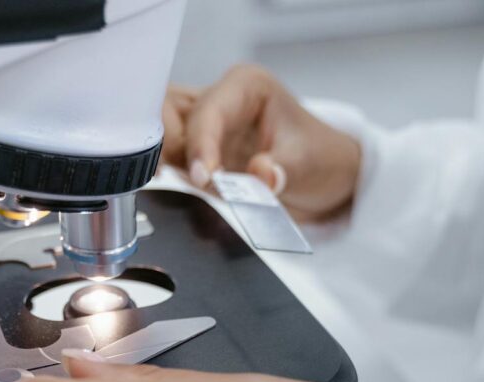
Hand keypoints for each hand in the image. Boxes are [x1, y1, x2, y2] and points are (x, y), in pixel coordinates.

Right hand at [161, 64, 363, 221]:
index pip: (208, 110)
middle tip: (177, 179)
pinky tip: (175, 193)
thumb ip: (283, 170)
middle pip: (167, 110)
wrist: (325, 179)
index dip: (201, 144)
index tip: (204, 178)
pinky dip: (167, 175)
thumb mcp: (309, 163)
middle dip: (168, 145)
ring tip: (175, 187)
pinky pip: (167, 157)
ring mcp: (203, 126)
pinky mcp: (196, 152)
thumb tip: (260, 176)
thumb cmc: (320, 158)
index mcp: (246, 87)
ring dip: (161, 160)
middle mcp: (218, 99)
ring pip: (158, 130)